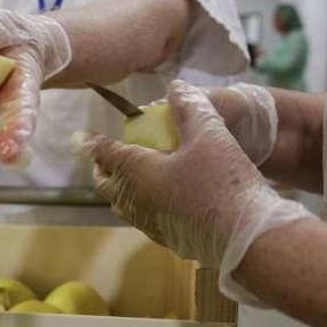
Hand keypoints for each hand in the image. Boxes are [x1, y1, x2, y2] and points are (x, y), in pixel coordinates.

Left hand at [85, 82, 310, 302]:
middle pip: (105, 182)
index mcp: (135, 171)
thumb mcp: (209, 134)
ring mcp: (147, 222)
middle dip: (102, 166)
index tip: (81, 137)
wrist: (245, 236)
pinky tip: (159, 198)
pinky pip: (140, 218)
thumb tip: (176, 87)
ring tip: (130, 175)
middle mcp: (133, 199)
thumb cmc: (222, 181)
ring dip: (120, 187)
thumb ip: (190, 108)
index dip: (92, 142)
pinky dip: (139, 203)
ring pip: (121, 203)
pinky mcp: (165, 238)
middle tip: (106, 155)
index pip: (103, 153)